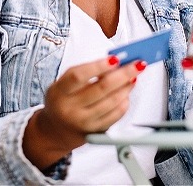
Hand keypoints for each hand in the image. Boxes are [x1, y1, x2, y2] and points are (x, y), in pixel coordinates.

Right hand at [22, 56, 144, 168]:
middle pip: (101, 88)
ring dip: (126, 87)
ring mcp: (83, 122)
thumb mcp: (64, 84)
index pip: (78, 76)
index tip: (115, 59)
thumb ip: (85, 73)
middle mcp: (70, 108)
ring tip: (133, 77)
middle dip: (123, 74)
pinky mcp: (95, 132)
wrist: (55, 131)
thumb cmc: (63, 101)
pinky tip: (126, 94)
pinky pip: (115, 116)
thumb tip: (115, 62)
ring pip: (112, 102)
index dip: (98, 66)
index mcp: (59, 92)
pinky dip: (124, 102)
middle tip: (137, 64)